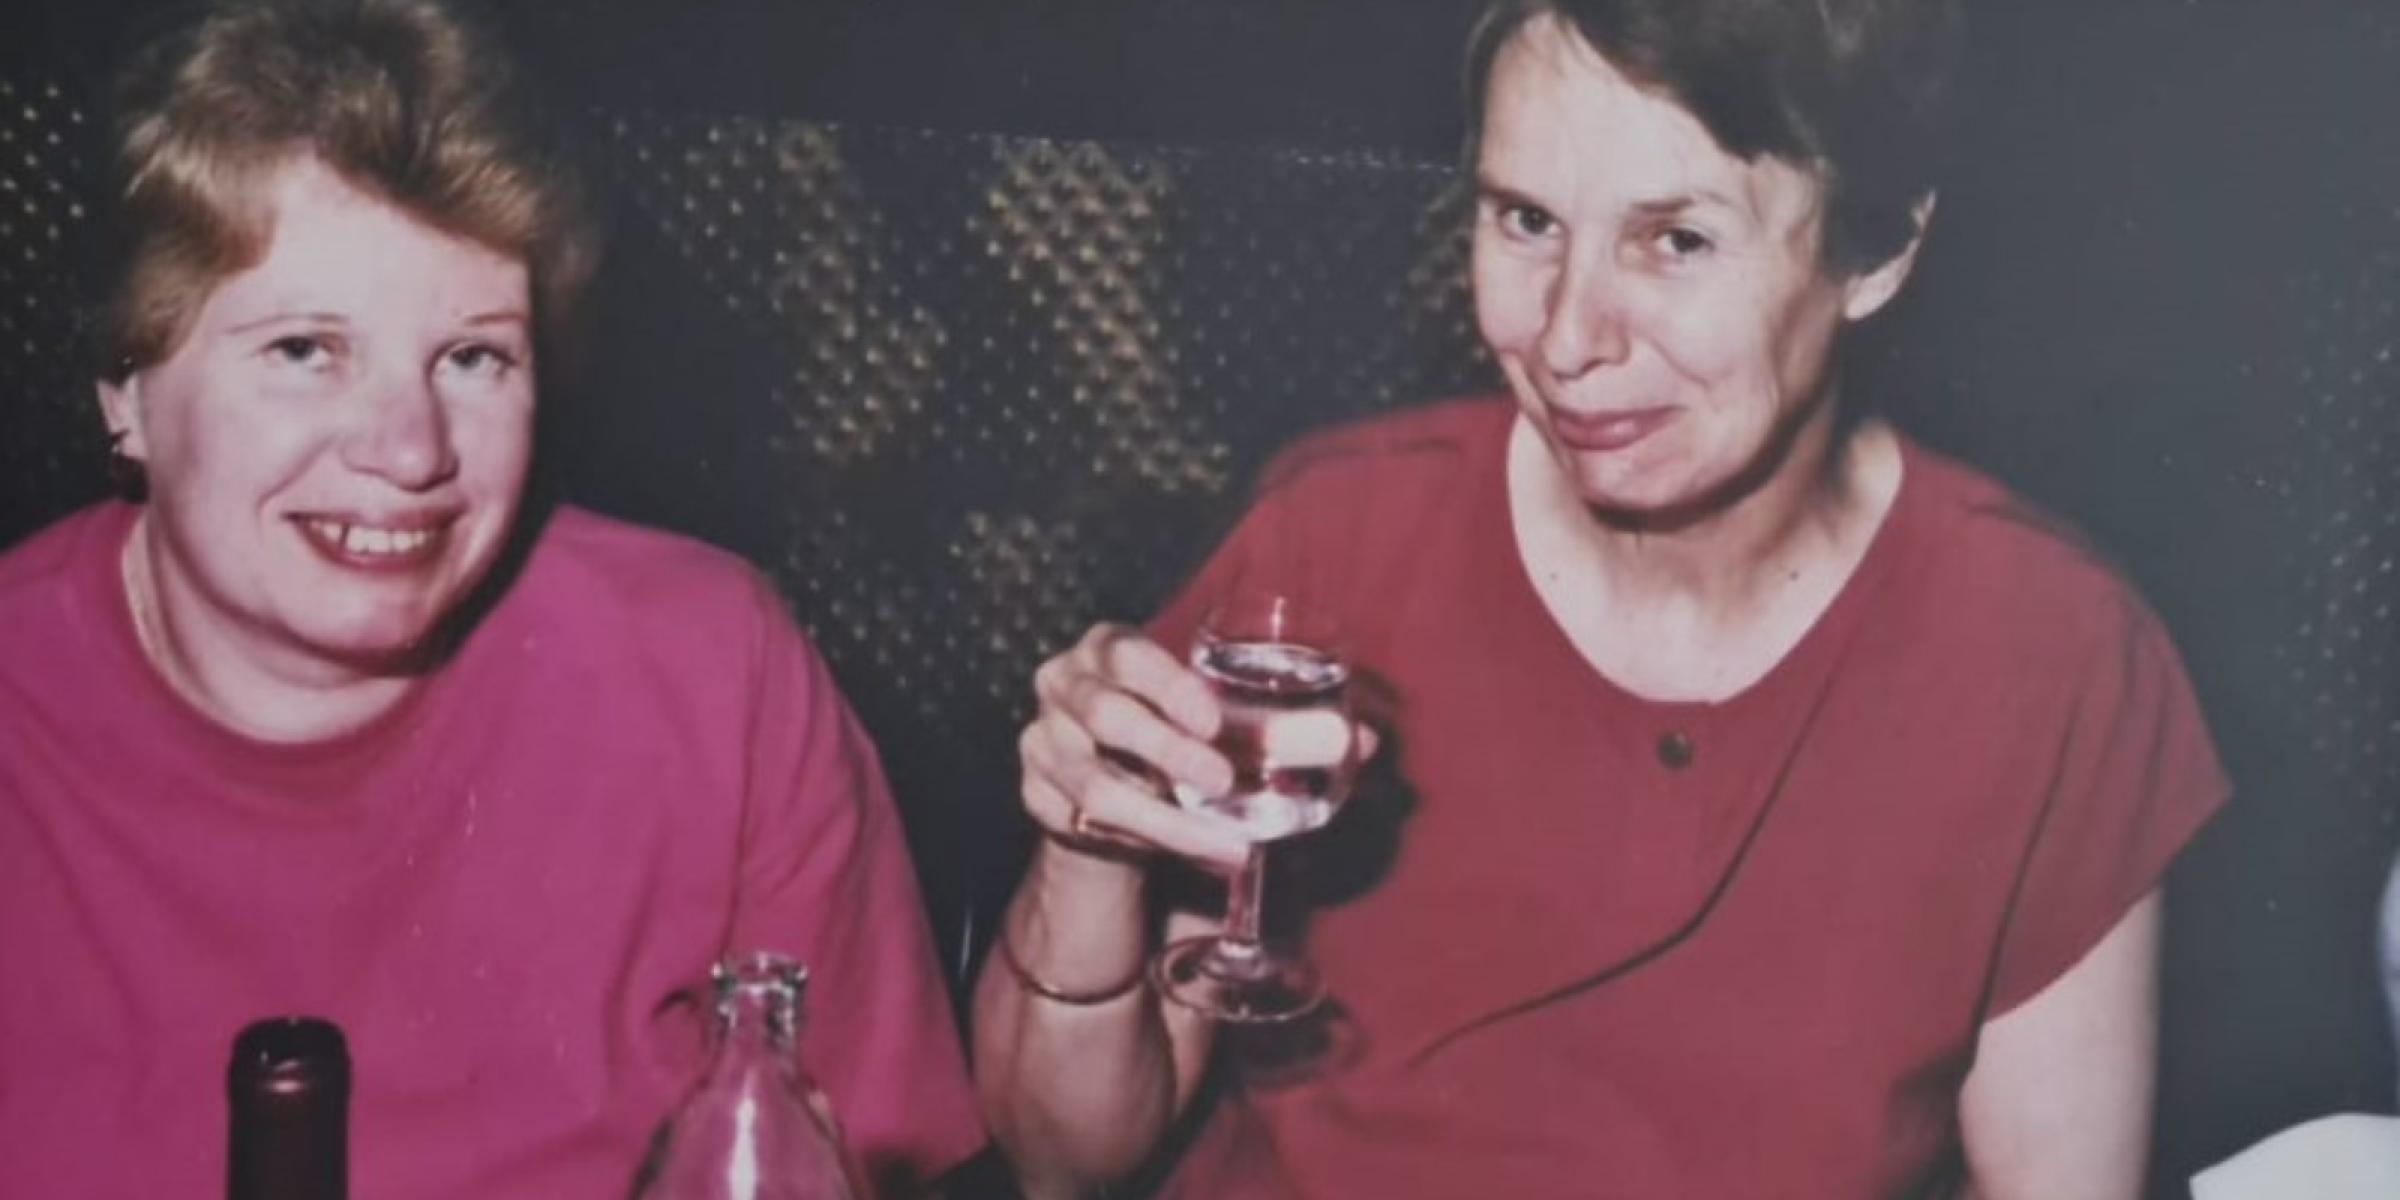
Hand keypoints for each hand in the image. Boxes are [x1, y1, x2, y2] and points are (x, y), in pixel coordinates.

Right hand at [1019, 623, 1251, 869]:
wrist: (1105, 768)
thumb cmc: (1162, 723)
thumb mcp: (1194, 707)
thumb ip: (1248, 719)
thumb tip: (1335, 740)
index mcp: (1104, 650)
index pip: (1129, 657)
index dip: (1170, 688)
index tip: (1212, 723)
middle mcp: (1062, 686)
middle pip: (1107, 716)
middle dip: (1168, 752)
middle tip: (1222, 782)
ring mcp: (1042, 741)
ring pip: (1095, 787)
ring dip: (1163, 820)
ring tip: (1221, 844)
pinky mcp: (1034, 794)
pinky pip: (1084, 825)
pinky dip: (1139, 843)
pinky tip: (1185, 851)